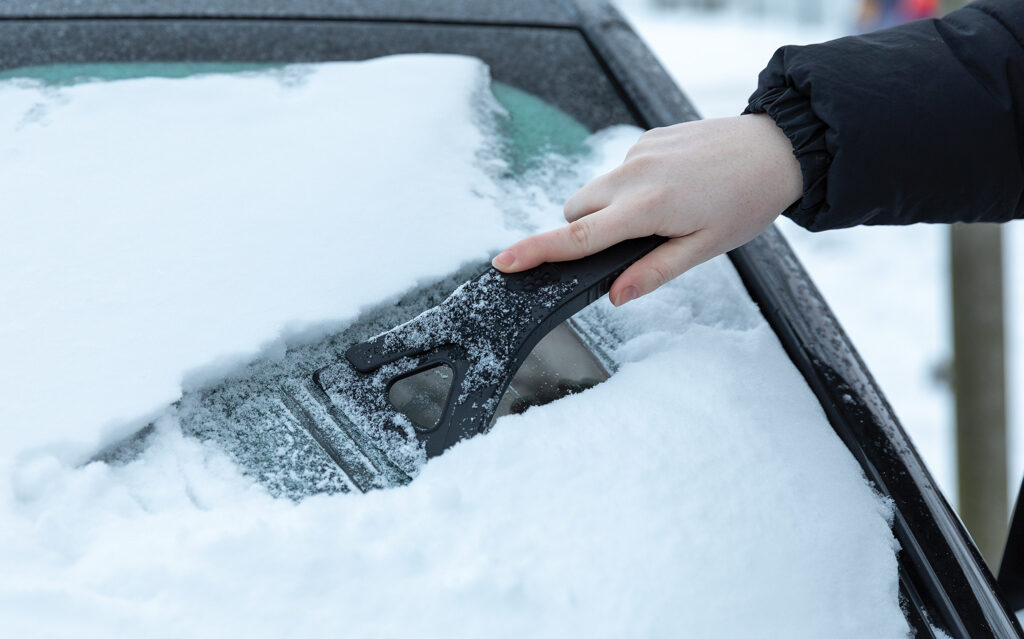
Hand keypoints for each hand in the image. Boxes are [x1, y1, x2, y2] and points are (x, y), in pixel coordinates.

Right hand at [491, 114, 801, 304]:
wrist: (777, 147)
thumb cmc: (747, 201)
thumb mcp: (705, 249)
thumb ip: (654, 271)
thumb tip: (615, 295)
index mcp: (647, 208)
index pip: (577, 238)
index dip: (536, 252)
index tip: (504, 262)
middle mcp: (633, 175)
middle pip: (575, 212)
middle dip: (585, 233)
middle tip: (629, 244)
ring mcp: (638, 152)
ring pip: (595, 191)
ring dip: (608, 210)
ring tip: (660, 213)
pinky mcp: (647, 137)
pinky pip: (619, 170)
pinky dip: (629, 186)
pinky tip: (672, 187)